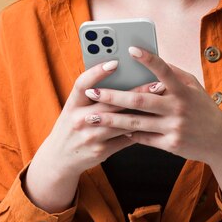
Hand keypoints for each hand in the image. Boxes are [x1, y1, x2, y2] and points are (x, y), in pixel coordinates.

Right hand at [31, 59, 164, 177]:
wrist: (60, 158)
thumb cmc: (72, 125)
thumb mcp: (74, 108)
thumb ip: (90, 94)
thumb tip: (119, 73)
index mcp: (72, 105)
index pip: (82, 84)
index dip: (98, 72)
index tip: (116, 62)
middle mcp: (79, 120)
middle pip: (111, 102)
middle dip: (137, 92)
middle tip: (157, 83)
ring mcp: (91, 137)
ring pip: (123, 121)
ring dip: (144, 111)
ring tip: (161, 101)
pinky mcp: (102, 151)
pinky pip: (126, 138)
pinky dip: (140, 128)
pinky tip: (154, 120)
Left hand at [81, 47, 221, 167]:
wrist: (221, 141)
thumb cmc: (203, 108)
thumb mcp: (194, 87)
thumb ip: (173, 73)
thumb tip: (152, 60)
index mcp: (183, 89)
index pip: (164, 70)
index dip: (148, 59)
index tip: (130, 49)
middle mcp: (178, 107)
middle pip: (139, 100)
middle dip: (113, 96)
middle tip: (92, 92)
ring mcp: (174, 127)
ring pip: (136, 123)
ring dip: (111, 119)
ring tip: (91, 116)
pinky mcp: (171, 144)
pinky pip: (143, 138)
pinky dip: (128, 134)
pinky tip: (113, 129)